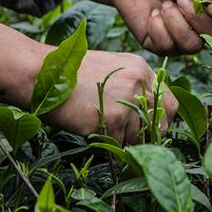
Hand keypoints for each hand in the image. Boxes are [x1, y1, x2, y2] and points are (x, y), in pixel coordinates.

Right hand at [0, 23, 177, 143]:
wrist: (42, 74)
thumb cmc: (70, 74)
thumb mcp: (110, 69)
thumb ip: (132, 86)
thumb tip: (148, 116)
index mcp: (142, 68)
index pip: (170, 102)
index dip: (163, 120)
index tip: (152, 129)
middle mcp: (140, 82)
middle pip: (160, 122)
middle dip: (148, 135)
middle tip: (131, 139)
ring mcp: (129, 100)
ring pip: (138, 136)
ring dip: (122, 139)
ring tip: (100, 126)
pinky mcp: (114, 118)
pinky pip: (119, 143)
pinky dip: (107, 142)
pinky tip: (91, 128)